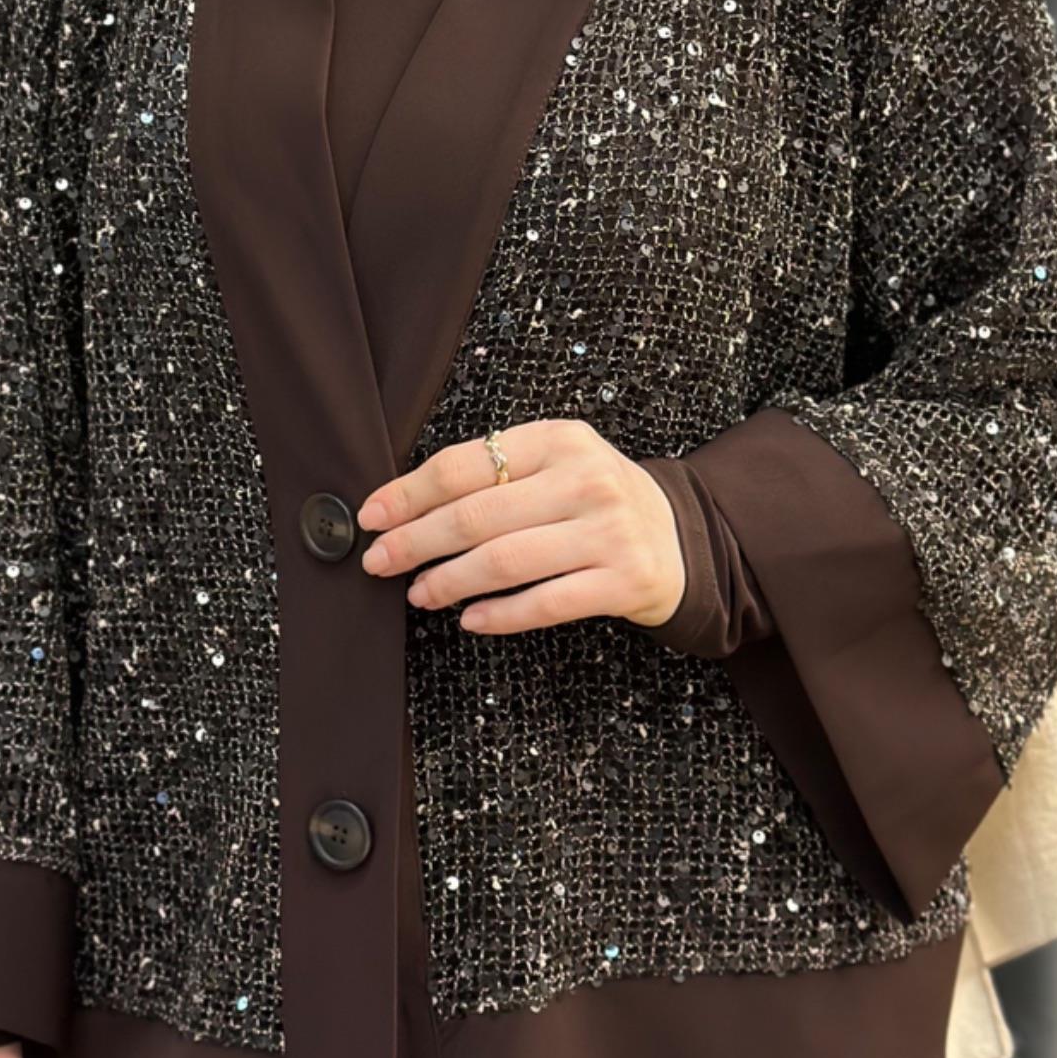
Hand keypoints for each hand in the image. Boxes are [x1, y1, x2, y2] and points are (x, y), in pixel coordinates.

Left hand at [358, 418, 685, 635]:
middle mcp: (584, 479)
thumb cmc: (597, 500)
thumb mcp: (558, 464)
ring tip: (419, 593)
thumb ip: (498, 473)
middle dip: (416, 541)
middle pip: (478, 515)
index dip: (410, 492)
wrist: (684, 536)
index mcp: (559, 439)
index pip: (466, 464)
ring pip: (506, 561)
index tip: (372, 516)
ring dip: (450, 581)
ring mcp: (608, 531)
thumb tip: (406, 505)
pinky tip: (470, 618)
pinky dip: (500, 615)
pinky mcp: (624, 581)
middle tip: (379, 561)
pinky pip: (546, 603)